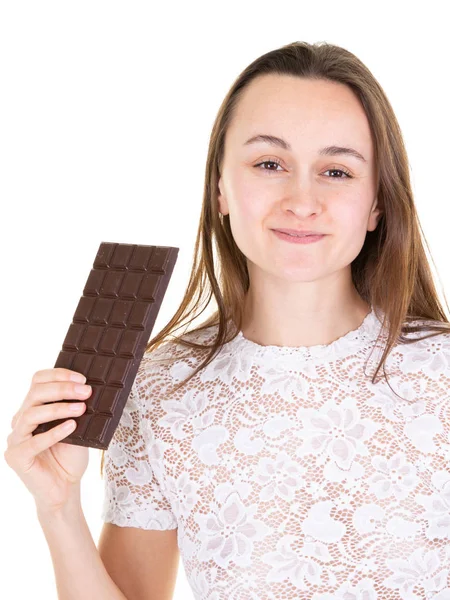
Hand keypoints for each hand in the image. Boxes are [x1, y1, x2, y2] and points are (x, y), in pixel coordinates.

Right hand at [4, 368, 91, 512]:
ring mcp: (15, 438)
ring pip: (32, 414)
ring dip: (59, 408)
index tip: (82, 378)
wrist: (65, 489)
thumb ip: (75, 409)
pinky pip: (33, 442)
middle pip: (35, 393)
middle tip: (86, 391)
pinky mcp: (16, 457)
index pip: (38, 381)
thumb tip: (89, 388)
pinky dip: (54, 432)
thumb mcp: (77, 427)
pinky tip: (71, 427)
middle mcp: (20, 420)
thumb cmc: (69, 457)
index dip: (59, 375)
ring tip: (81, 409)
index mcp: (33, 408)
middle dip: (63, 389)